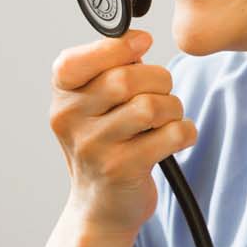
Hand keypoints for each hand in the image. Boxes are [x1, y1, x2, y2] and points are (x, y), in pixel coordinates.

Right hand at [50, 30, 195, 236]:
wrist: (100, 205)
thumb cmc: (103, 143)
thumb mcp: (92, 103)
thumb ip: (108, 69)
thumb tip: (138, 41)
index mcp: (62, 96)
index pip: (77, 60)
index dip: (117, 47)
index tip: (142, 44)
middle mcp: (71, 121)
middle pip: (126, 79)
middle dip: (158, 79)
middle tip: (161, 91)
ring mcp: (95, 148)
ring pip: (150, 106)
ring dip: (172, 107)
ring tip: (167, 118)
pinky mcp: (123, 169)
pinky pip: (170, 135)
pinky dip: (184, 131)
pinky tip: (176, 137)